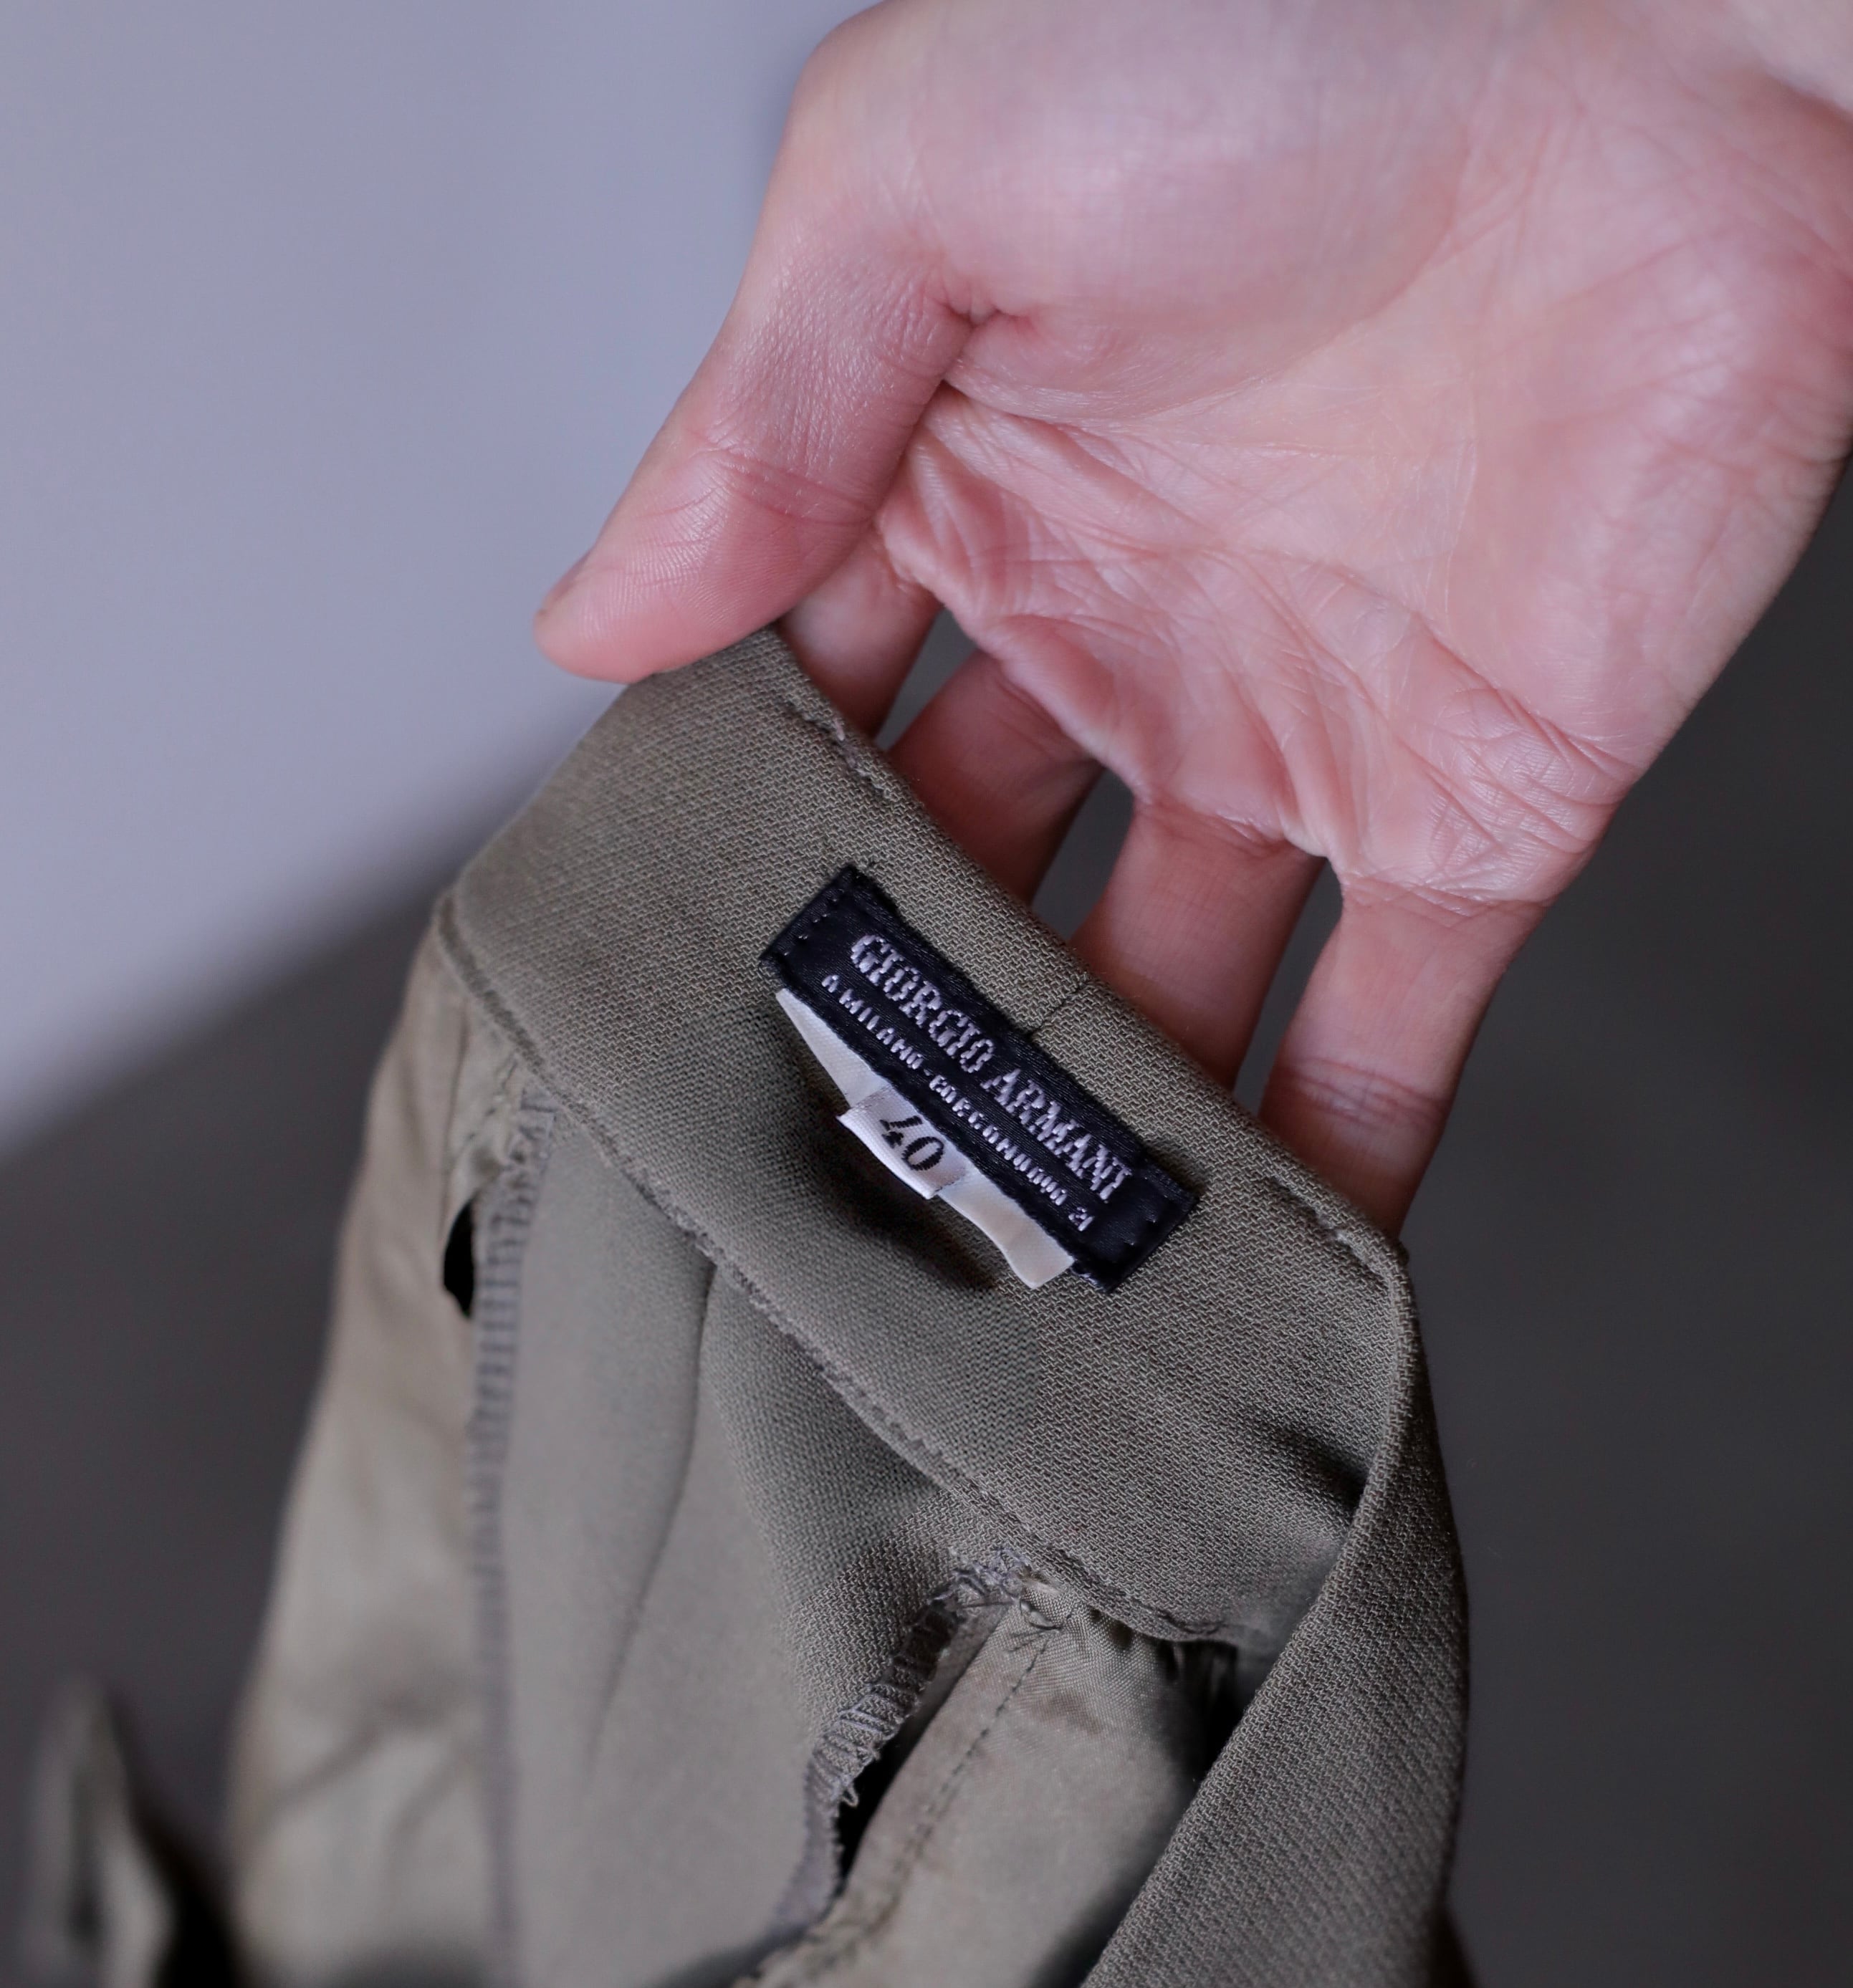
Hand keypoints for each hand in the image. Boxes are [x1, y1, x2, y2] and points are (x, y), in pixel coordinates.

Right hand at [536, 0, 1852, 1230]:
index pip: (800, 739)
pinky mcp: (1474, 812)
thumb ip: (757, 423)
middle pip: (968, 908)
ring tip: (994, 1299)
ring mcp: (1289, 744)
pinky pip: (1383, 1039)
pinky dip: (1315, 1172)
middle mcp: (1113, 644)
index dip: (731, 876)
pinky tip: (1230, 1291)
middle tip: (814, 1203)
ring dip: (1084, 1148)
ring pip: (1156, 1008)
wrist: (1677, 29)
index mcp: (961, 499)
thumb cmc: (1300, 15)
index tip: (661, 1016)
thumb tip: (587, 624)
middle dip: (897, 1047)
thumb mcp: (930, 176)